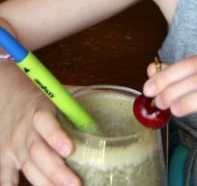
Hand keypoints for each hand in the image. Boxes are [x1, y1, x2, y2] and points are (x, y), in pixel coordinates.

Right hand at [0, 62, 80, 184]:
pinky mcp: (6, 158)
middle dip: (56, 170)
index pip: (44, 121)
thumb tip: (114, 102)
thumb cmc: (41, 96)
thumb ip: (82, 99)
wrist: (8, 94)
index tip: (69, 150)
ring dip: (46, 183)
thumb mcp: (60, 92)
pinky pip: (6, 176)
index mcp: (40, 109)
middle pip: (38, 152)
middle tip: (74, 183)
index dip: (55, 136)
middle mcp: (26, 129)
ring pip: (28, 167)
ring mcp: (15, 145)